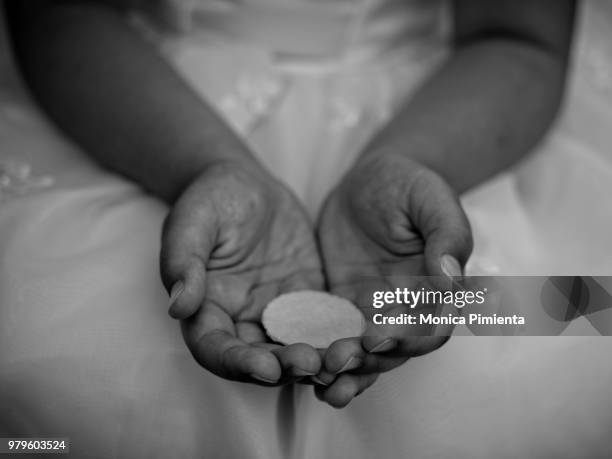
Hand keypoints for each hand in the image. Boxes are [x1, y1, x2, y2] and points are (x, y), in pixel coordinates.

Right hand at [160, 160, 323, 384]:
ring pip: (293, 346)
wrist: (244, 185)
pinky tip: (357, 335)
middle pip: (259, 358)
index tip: (266, 366)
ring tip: (338, 359)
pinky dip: (336, 333)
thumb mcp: (191, 224)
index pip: (215, 349)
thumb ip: (183, 262)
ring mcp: (275, 311)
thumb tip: (178, 306)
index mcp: (206, 309)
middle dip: (284, 368)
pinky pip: (321, 321)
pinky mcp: (304, 297)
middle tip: (311, 364)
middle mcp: (241, 319)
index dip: (238, 363)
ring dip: (314, 359)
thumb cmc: (209, 200)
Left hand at [315, 154, 472, 406]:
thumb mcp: (432, 199)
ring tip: (321, 380)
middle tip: (337, 360)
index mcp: (435, 291)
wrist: (370, 180)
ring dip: (344, 371)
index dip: (407, 339)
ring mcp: (370, 310)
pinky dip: (319, 353)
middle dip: (367, 362)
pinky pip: (330, 334)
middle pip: (392, 352)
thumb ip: (447, 236)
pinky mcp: (339, 305)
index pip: (429, 328)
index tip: (376, 337)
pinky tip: (299, 365)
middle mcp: (404, 309)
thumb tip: (451, 279)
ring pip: (362, 354)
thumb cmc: (408, 184)